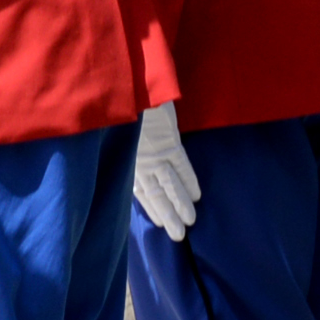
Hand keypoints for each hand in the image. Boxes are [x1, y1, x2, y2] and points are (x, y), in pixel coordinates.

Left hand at [131, 101, 201, 241]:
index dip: (152, 208)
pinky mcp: (168, 140)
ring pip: (169, 184)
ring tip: (190, 222)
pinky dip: (189, 179)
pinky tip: (197, 195)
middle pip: (156, 193)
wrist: (126, 84)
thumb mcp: (122, 132)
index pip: (141, 190)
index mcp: (128, 159)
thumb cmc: (123, 104)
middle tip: (179, 236)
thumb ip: (127, 147)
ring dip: (180, 203)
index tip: (162, 225)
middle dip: (169, 215)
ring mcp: (155, 151)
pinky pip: (181, 164)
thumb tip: (123, 162)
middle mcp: (141, 159)